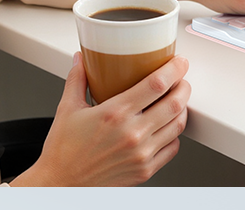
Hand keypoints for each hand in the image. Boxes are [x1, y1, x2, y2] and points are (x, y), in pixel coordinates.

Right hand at [12, 53, 190, 186]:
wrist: (61, 184)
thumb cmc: (62, 150)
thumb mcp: (67, 109)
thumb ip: (77, 79)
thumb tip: (81, 59)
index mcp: (114, 114)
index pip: (157, 84)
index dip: (174, 69)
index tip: (179, 62)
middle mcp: (132, 134)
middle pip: (175, 103)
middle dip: (184, 86)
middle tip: (180, 79)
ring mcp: (141, 154)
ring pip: (177, 125)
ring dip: (182, 108)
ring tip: (175, 100)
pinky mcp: (145, 170)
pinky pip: (172, 147)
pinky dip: (174, 134)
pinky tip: (165, 126)